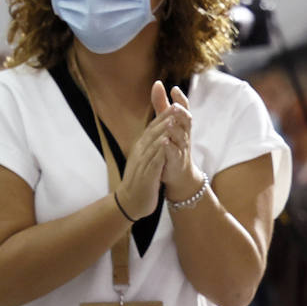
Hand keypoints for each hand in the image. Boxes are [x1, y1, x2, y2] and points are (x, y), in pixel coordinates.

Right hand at [114, 82, 182, 218]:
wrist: (130, 201)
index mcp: (141, 148)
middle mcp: (140, 152)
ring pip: (153, 144)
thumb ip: (151, 146)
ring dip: (163, 131)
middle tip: (176, 106)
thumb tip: (159, 134)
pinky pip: (154, 160)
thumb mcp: (144, 160)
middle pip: (153, 132)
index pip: (152, 128)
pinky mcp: (146, 175)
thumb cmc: (140, 180)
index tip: (174, 104)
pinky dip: (160, 150)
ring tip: (172, 119)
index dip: (163, 116)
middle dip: (165, 119)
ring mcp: (142, 163)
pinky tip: (166, 142)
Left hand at [155, 84, 201, 200]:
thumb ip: (162, 104)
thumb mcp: (166, 121)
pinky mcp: (176, 160)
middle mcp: (184, 134)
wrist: (178, 172)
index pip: (184, 109)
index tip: (174, 89)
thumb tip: (157, 83)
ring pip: (181, 137)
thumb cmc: (172, 142)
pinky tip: (164, 142)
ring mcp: (182, 148)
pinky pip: (174, 153)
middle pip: (186, 122)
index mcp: (182, 124)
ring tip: (169, 123)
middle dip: (182, 114)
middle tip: (175, 107)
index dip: (181, 99)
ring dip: (175, 130)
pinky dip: (170, 147)